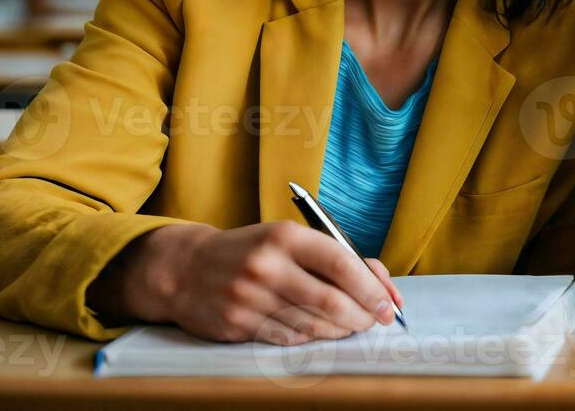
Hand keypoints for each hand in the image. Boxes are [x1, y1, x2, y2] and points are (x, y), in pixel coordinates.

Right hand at [91, 221, 404, 344]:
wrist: (185, 269)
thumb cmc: (250, 250)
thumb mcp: (287, 238)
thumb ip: (332, 255)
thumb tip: (380, 282)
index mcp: (284, 236)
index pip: (340, 262)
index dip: (371, 287)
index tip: (388, 303)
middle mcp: (267, 266)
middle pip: (331, 300)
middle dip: (362, 315)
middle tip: (375, 321)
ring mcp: (250, 298)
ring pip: (313, 325)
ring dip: (340, 330)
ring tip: (351, 326)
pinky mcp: (239, 324)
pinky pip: (289, 339)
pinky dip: (311, 338)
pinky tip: (317, 331)